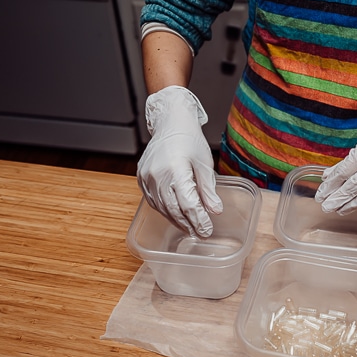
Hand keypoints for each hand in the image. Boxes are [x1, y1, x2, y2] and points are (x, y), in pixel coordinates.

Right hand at [137, 86, 222, 237]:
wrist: (170, 122)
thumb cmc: (189, 139)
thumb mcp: (205, 163)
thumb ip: (208, 189)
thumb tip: (215, 210)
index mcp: (176, 169)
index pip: (188, 203)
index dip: (198, 220)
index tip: (207, 230)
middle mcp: (158, 174)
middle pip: (174, 209)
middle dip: (189, 224)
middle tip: (200, 234)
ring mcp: (147, 176)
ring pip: (162, 207)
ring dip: (176, 220)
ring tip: (189, 228)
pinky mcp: (141, 177)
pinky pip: (153, 200)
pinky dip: (165, 210)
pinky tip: (175, 216)